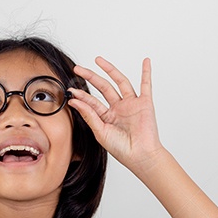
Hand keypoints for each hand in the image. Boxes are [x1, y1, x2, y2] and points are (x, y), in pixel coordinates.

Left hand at [69, 56, 166, 174]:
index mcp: (107, 117)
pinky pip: (146, 85)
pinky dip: (146, 72)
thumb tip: (75, 101)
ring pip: (120, 82)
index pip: (92, 101)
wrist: (140, 156)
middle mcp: (119, 108)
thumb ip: (89, 114)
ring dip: (110, 70)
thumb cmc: (122, 149)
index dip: (81, 95)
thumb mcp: (100, 131)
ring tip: (98, 60)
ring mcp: (132, 104)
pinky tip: (145, 62)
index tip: (70, 90)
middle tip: (78, 69)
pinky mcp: (145, 103)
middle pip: (103, 87)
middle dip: (90, 77)